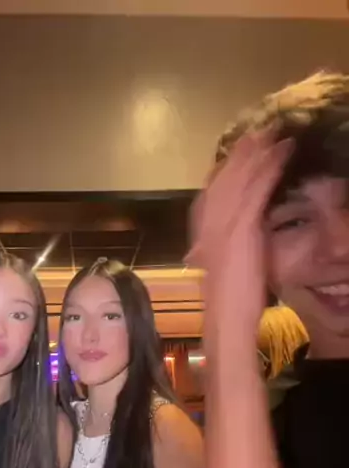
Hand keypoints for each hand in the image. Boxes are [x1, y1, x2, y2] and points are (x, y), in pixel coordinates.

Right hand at [188, 130, 292, 335]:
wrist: (226, 317)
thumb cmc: (227, 300)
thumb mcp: (221, 267)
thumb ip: (220, 249)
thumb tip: (216, 243)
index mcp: (205, 232)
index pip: (213, 193)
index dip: (226, 170)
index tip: (238, 153)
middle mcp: (211, 222)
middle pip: (225, 179)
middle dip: (241, 154)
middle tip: (255, 130)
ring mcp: (225, 223)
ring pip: (241, 179)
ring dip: (257, 153)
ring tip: (272, 132)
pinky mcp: (243, 228)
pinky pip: (258, 191)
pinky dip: (270, 168)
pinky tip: (281, 152)